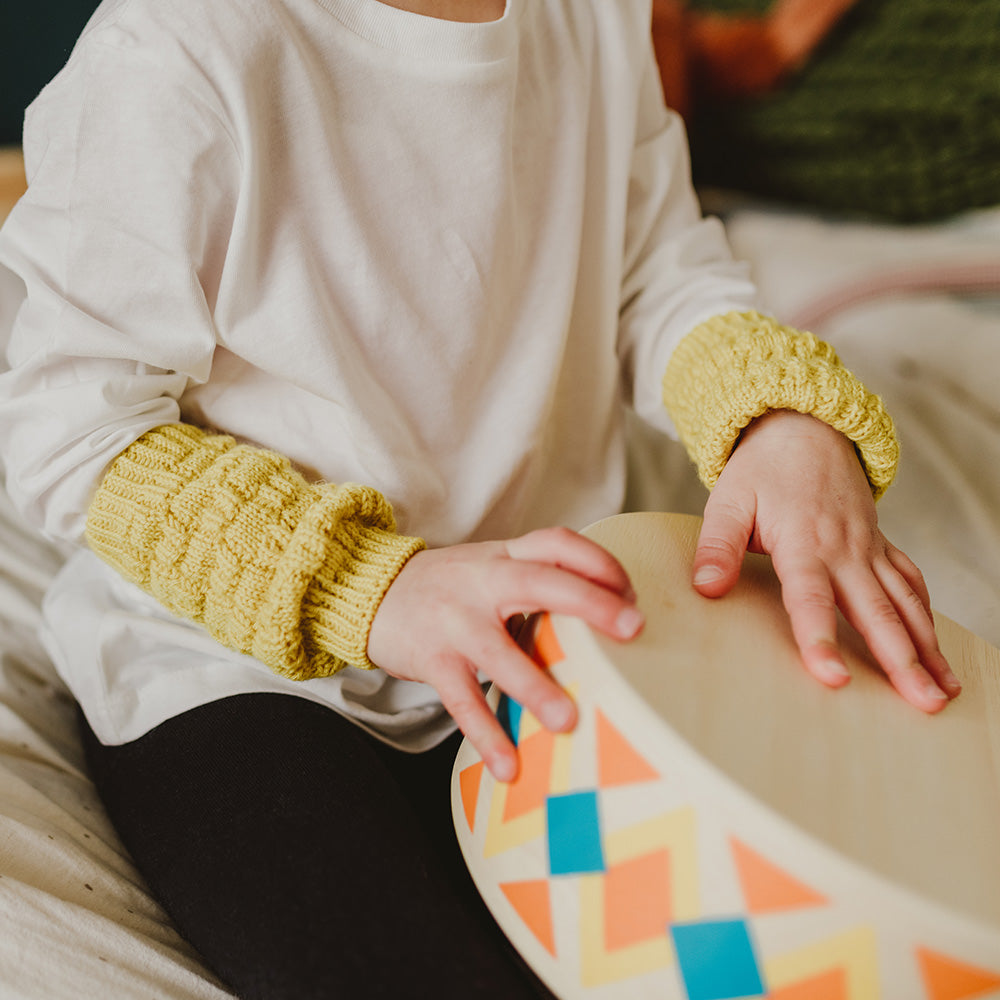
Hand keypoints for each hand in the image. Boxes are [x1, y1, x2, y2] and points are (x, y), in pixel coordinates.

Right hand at [367, 527, 643, 779]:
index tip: (632, 593)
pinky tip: (508, 766)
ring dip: (535, 686)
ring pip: (499, 651)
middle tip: (633, 628)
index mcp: (504, 556)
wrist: (370, 591)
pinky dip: (485, 735)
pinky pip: (462, 700)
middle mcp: (482, 581)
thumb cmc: (449, 587)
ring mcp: (456, 620)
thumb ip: (536, 580)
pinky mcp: (432, 658)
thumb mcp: (491, 567)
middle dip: (590, 603)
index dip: (600, 563)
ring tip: (567, 721)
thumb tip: (608, 613)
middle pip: (542, 582)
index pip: (559, 544)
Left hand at [692, 410, 960, 709]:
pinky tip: (938, 648)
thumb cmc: (761, 471)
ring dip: (928, 647)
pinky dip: (928, 615)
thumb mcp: (728, 501)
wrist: (804, 430)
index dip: (820, 640)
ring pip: (905, 602)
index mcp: (803, 543)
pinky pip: (911, 582)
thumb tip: (706, 588)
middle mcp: (845, 550)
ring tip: (944, 691)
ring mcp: (868, 548)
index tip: (833, 678)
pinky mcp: (880, 546)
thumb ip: (717, 546)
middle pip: (876, 612)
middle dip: (902, 662)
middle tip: (924, 705)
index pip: (811, 600)